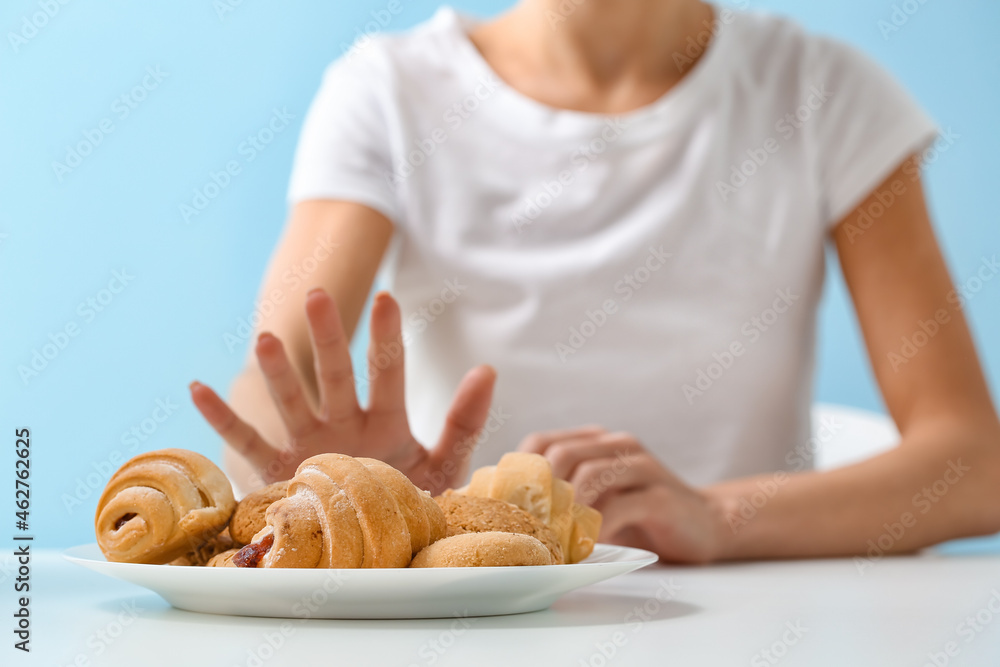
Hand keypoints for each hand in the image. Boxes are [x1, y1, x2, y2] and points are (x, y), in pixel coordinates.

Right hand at [190, 289, 495, 493]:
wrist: (376, 547)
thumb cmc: (410, 500)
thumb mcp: (445, 464)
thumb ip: (464, 422)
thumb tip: (487, 370)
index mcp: (386, 420)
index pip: (388, 372)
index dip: (387, 337)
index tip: (386, 298)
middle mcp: (344, 423)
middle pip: (335, 374)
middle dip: (329, 337)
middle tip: (319, 295)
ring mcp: (309, 444)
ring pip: (292, 400)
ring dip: (279, 372)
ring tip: (268, 338)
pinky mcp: (279, 472)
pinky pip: (247, 442)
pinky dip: (221, 418)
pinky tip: (197, 387)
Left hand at [518, 427, 728, 562]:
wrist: (706, 524)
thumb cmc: (639, 516)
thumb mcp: (596, 500)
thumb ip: (561, 497)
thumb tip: (505, 515)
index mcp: (595, 442)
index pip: (541, 442)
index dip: (517, 472)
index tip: (502, 507)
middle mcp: (617, 445)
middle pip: (561, 453)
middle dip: (536, 491)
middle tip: (522, 526)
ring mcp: (641, 467)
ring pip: (589, 475)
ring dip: (564, 510)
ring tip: (549, 539)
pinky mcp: (661, 496)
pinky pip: (620, 505)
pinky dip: (596, 528)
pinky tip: (585, 547)